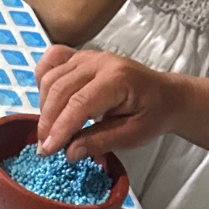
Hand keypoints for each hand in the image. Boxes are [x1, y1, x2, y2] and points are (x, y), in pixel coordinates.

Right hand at [34, 48, 178, 158]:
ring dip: (43, 106)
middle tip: (45, 148)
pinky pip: (52, 60)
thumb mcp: (133, 135)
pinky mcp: (81, 57)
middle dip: (48, 121)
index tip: (48, 151)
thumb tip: (69, 153)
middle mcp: (100, 62)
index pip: (79, 103)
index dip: (60, 129)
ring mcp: (88, 56)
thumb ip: (100, 142)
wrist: (165, 95)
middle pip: (60, 89)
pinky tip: (46, 100)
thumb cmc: (152, 115)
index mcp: (117, 79)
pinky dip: (42, 79)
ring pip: (51, 76)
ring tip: (49, 131)